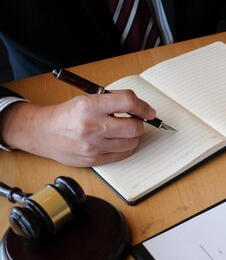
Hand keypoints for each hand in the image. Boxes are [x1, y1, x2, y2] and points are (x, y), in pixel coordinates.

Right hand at [0, 90, 155, 166]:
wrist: (43, 133)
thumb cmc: (68, 114)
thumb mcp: (87, 98)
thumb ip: (113, 100)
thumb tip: (141, 108)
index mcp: (89, 106)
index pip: (127, 102)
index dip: (143, 107)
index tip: (148, 111)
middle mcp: (91, 126)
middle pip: (134, 127)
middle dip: (138, 123)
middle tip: (133, 121)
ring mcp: (92, 146)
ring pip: (132, 143)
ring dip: (132, 136)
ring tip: (122, 131)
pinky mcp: (93, 160)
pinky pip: (123, 155)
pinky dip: (125, 147)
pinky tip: (117, 141)